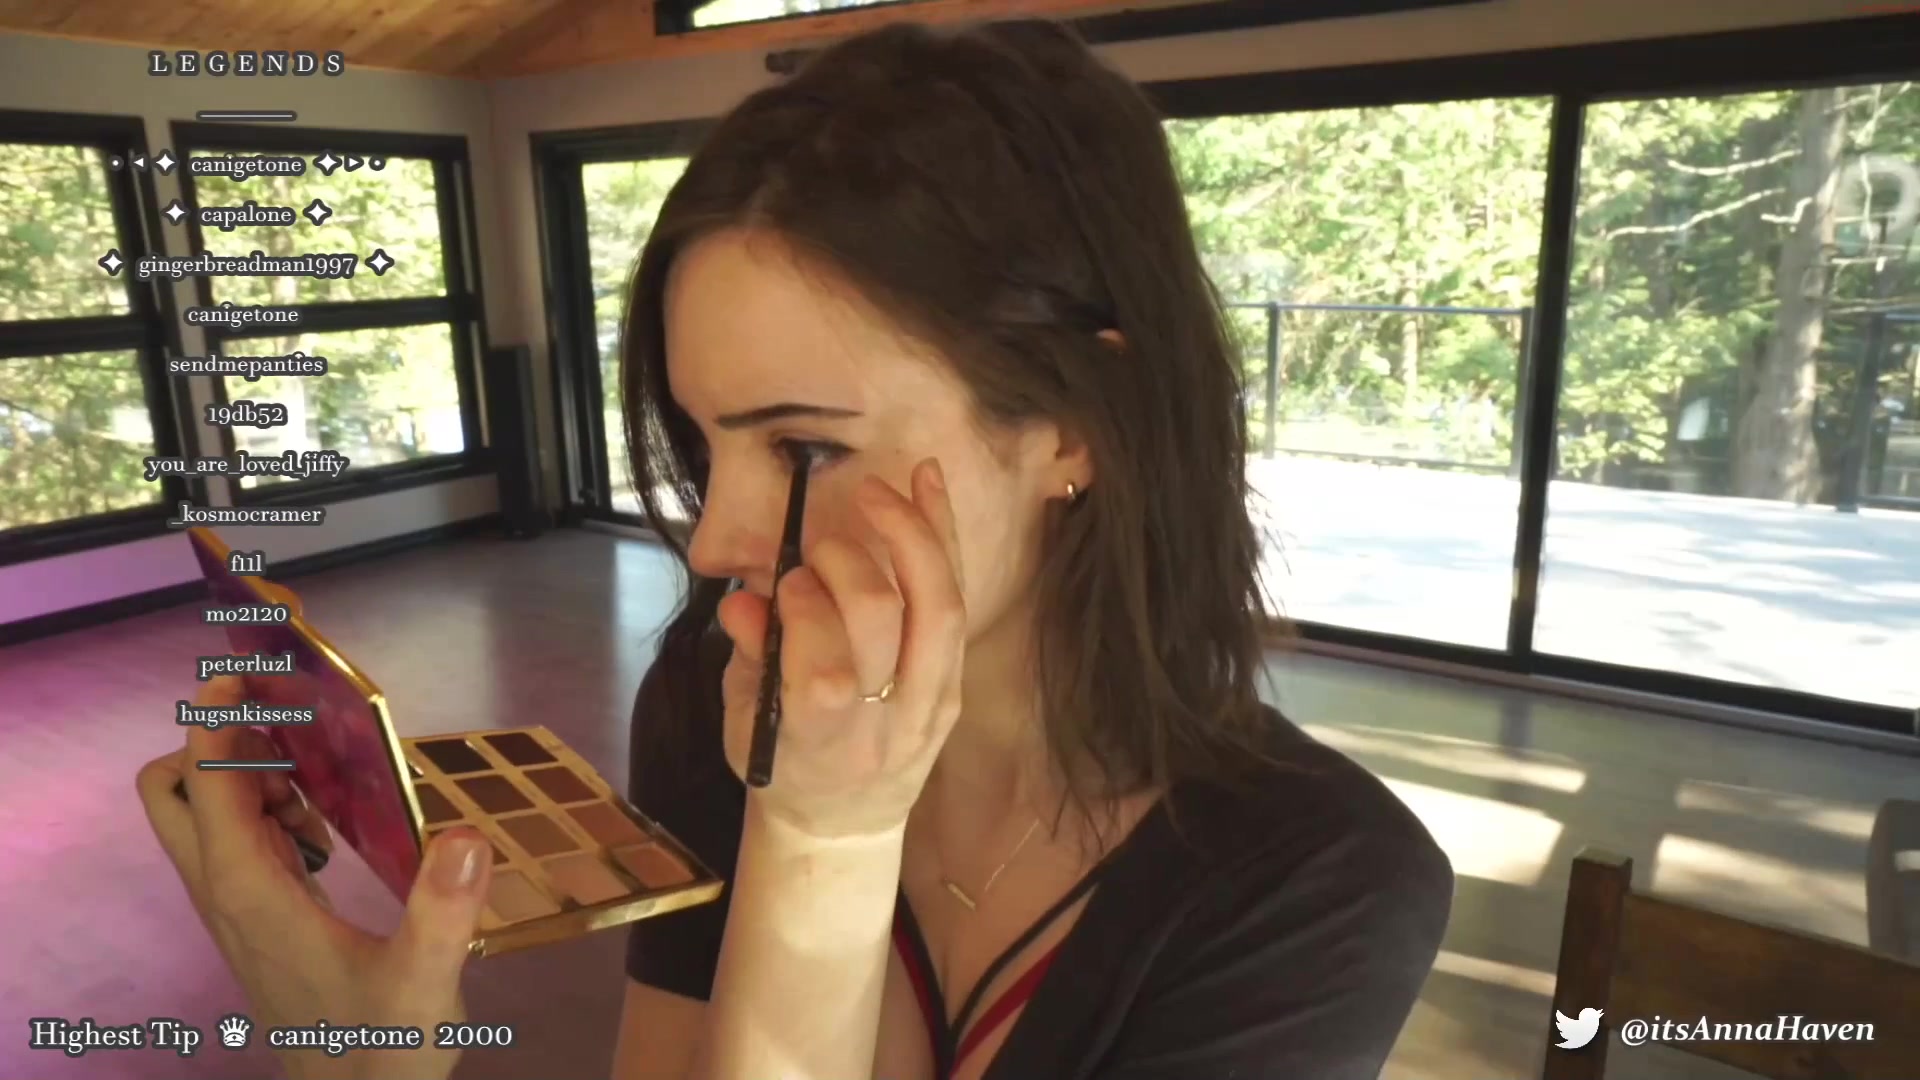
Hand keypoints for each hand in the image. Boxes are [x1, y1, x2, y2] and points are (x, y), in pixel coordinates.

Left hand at [137, 677, 491, 1079]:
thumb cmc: (385, 1050)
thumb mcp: (425, 980)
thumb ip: (443, 909)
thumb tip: (466, 830)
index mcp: (253, 895)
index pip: (208, 786)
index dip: (217, 722)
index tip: (251, 675)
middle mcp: (228, 895)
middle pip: (172, 794)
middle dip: (216, 743)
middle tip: (289, 727)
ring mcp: (236, 912)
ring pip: (200, 818)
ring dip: (244, 778)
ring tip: (321, 782)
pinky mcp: (256, 924)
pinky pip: (234, 845)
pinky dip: (264, 814)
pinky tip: (328, 834)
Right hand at [716, 457, 967, 840]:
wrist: (843, 822)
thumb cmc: (782, 766)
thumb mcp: (746, 722)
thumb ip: (749, 658)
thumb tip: (745, 600)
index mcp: (822, 744)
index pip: (824, 670)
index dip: (802, 609)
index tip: (784, 583)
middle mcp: (887, 726)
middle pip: (880, 622)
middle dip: (844, 566)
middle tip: (817, 551)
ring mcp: (931, 706)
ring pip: (937, 606)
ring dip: (910, 534)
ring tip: (880, 489)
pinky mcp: (956, 685)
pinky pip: (957, 604)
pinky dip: (943, 539)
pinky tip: (927, 485)